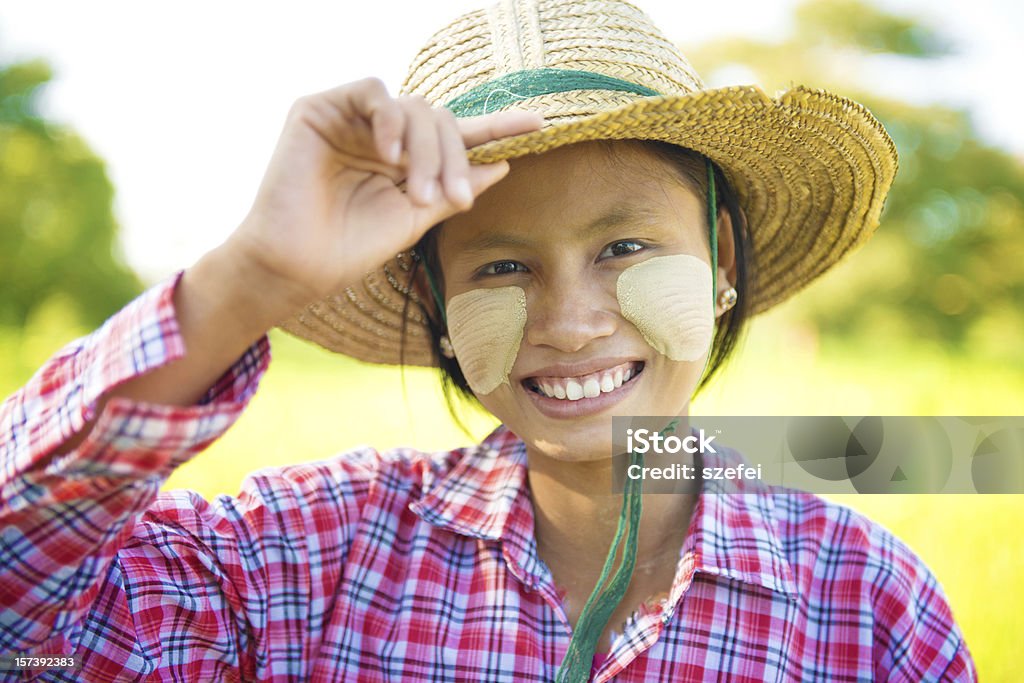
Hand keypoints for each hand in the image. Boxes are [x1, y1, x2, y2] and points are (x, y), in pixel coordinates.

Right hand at [225, 78, 542, 319]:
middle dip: (454, 159)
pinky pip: (373, 93)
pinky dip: (390, 121)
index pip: (455, 136)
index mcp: (404, 162)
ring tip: (418, 193)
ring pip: (414, 107)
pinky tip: (389, 156)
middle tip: (454, 201)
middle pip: (440, 121)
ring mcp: (352, 121)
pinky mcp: (320, 110)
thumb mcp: (416, 218)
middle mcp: (382, 137)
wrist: (298, 265)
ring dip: (426, 150)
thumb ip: (455, 188)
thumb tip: (503, 165)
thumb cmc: (350, 248)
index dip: (495, 126)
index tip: (540, 124)